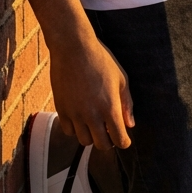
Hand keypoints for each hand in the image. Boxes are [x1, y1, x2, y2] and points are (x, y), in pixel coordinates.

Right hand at [49, 34, 134, 150]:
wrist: (73, 47)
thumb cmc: (100, 60)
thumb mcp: (120, 78)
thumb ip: (126, 103)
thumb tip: (130, 124)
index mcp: (109, 107)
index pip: (119, 139)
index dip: (124, 142)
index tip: (124, 138)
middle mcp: (92, 114)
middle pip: (101, 145)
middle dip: (108, 141)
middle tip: (109, 130)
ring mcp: (75, 113)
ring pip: (84, 141)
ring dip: (91, 135)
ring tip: (94, 122)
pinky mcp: (61, 109)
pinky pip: (69, 131)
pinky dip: (76, 129)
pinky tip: (80, 117)